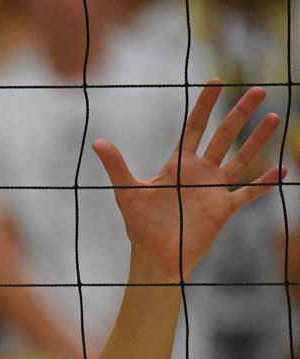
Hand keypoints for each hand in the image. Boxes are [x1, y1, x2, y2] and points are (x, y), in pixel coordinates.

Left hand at [92, 81, 284, 281]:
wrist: (154, 258)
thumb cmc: (139, 226)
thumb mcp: (127, 193)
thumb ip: (116, 167)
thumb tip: (97, 142)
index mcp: (177, 165)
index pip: (194, 128)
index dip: (204, 105)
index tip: (215, 80)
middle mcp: (199, 172)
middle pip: (223, 136)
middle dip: (239, 114)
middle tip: (257, 91)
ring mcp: (213, 190)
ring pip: (240, 159)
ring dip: (256, 141)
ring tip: (274, 119)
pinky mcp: (223, 210)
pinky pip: (248, 193)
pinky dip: (264, 183)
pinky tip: (283, 169)